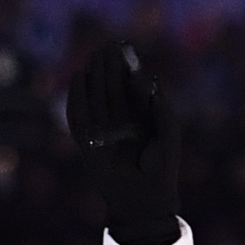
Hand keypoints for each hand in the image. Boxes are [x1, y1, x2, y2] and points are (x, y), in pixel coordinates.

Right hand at [64, 43, 180, 244]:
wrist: (145, 199)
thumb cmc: (162, 167)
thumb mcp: (168, 130)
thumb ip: (160, 104)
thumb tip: (149, 76)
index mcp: (140, 119)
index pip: (131, 87)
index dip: (127, 67)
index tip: (124, 46)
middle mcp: (120, 123)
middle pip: (112, 88)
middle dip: (109, 67)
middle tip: (107, 45)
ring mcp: (103, 132)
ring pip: (96, 98)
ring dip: (94, 76)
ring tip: (94, 55)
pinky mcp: (88, 143)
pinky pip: (79, 116)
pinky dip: (76, 97)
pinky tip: (77, 78)